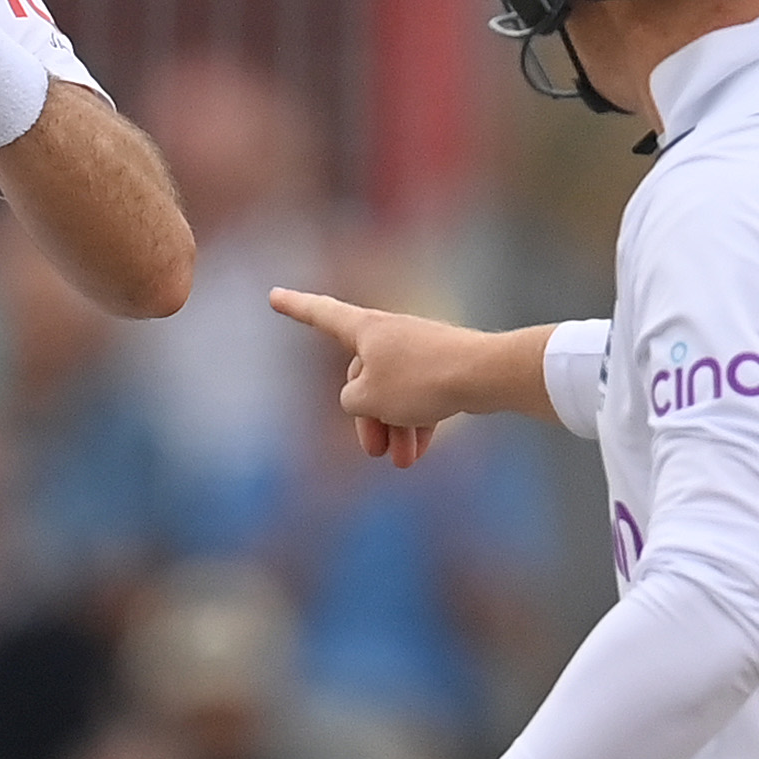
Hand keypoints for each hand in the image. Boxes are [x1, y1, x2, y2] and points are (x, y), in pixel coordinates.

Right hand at [270, 288, 500, 467]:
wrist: (485, 374)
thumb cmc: (420, 381)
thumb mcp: (367, 398)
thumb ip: (351, 398)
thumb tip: (363, 398)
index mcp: (365, 329)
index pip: (321, 314)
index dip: (295, 307)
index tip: (273, 295)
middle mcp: (389, 332)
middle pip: (363, 377)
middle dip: (368, 418)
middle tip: (375, 452)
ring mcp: (418, 347)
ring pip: (394, 392)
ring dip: (394, 428)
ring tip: (403, 463)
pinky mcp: (444, 364)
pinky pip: (420, 394)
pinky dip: (417, 421)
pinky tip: (421, 450)